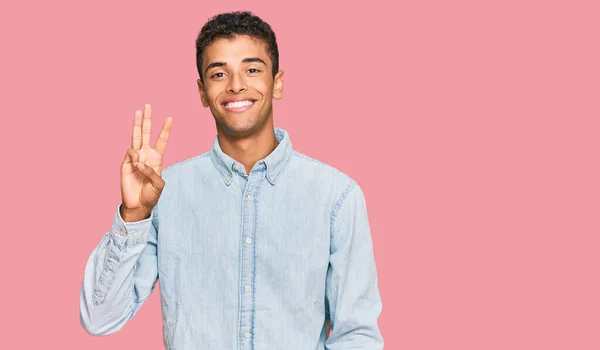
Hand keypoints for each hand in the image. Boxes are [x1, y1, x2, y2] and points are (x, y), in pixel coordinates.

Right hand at [120, 104, 172, 220]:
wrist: (138, 205)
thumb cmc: (151, 195)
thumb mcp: (158, 184)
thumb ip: (152, 172)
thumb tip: (139, 162)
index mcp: (157, 159)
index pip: (161, 140)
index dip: (165, 130)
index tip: (170, 118)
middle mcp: (145, 155)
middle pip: (146, 133)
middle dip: (147, 120)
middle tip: (147, 105)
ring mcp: (135, 158)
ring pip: (135, 137)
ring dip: (136, 124)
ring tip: (138, 111)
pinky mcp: (125, 163)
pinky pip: (130, 152)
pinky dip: (134, 155)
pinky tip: (137, 163)